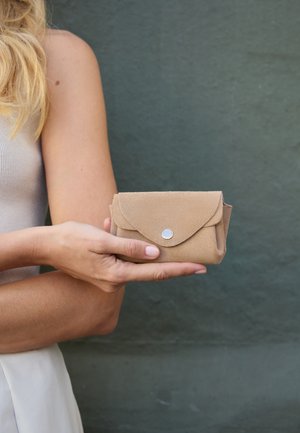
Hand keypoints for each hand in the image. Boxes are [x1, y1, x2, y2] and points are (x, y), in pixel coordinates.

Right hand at [47, 219, 206, 292]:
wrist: (46, 246)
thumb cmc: (72, 239)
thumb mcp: (102, 240)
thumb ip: (129, 247)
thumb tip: (155, 254)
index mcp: (117, 274)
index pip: (156, 273)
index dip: (180, 270)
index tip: (200, 269)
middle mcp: (115, 281)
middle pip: (148, 271)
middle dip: (167, 262)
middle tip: (190, 256)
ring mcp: (108, 279)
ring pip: (134, 264)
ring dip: (140, 249)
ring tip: (144, 234)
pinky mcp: (103, 273)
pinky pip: (121, 260)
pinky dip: (124, 247)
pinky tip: (112, 228)